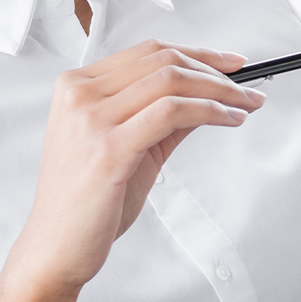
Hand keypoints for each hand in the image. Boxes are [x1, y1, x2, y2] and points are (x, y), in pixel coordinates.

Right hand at [0, 40, 264, 301]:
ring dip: (219, 90)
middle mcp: (79, 94)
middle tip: (245, 87)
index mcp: (77, 85)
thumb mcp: (128, 144)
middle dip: (214, 70)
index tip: (229, 63)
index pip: (149, 52)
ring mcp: (90, 118)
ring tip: (245, 104)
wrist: (55, 249)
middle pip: (163, 61)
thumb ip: (162, 115)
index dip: (197, 53)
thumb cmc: (86, 201)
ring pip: (171, 82)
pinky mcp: (108, 147)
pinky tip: (228, 120)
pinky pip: (172, 113)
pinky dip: (209, 111)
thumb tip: (208, 93)